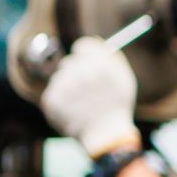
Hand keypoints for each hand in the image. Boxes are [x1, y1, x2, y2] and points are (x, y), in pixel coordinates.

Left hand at [39, 37, 139, 156]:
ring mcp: (64, 87)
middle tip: (86, 86)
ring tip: (81, 101)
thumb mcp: (124, 78)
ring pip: (61, 76)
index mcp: (100, 66)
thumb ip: (112, 57)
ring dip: (69, 84)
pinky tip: (73, 108)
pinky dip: (62, 98)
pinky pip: (54, 90)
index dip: (86, 54)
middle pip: (70, 61)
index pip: (83, 46)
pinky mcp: (51, 99)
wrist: (104, 134)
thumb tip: (98, 42)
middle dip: (78, 71)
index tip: (87, 61)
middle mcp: (80, 74)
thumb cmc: (117, 105)